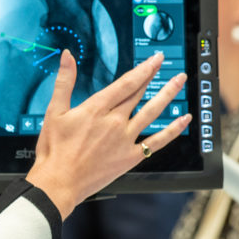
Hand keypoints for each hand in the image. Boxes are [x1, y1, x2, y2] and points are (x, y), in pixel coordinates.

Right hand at [26, 50, 190, 217]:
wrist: (59, 181)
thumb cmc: (54, 150)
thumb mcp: (54, 111)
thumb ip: (64, 81)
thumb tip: (67, 56)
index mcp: (96, 109)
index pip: (126, 83)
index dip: (143, 69)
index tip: (154, 59)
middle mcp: (114, 122)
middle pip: (139, 94)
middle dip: (154, 76)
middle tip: (165, 64)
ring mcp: (125, 139)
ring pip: (152, 112)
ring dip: (168, 94)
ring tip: (179, 82)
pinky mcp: (130, 157)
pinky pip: (157, 141)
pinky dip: (173, 130)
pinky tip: (184, 120)